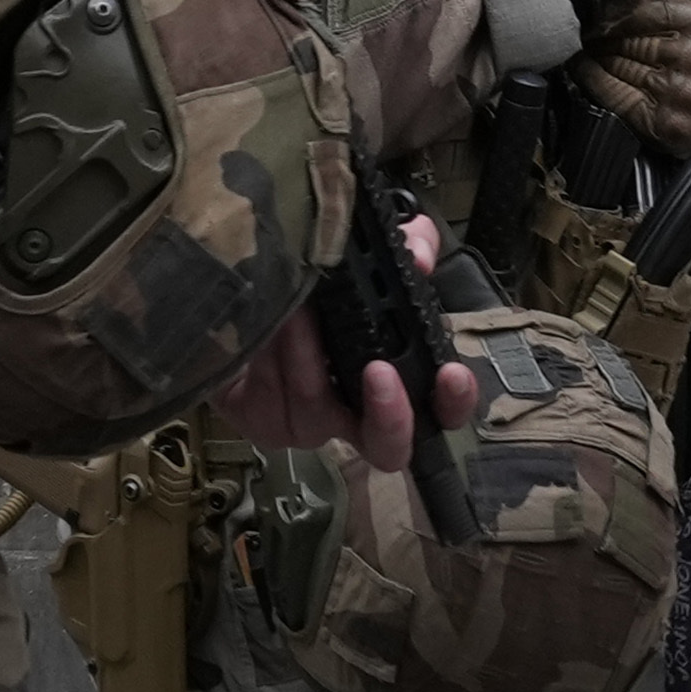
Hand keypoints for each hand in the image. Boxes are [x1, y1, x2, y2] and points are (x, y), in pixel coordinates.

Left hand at [201, 217, 483, 468]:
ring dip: (310, 354)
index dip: (454, 402)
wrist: (236, 284)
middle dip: (390, 415)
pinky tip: (271, 326)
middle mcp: (357, 410)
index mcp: (394, 374)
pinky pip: (275, 403)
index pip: (441, 409)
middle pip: (390, 447)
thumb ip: (406, 244)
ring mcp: (310, 423)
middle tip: (379, 371)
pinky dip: (274, 359)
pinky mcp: (264, 422)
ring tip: (299, 309)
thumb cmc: (312, 279)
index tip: (450, 375)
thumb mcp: (366, 252)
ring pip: (319, 407)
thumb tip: (419, 256)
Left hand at [574, 0, 690, 157]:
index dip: (621, 9)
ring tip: (581, 45)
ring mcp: (683, 93)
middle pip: (634, 38)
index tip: (599, 8)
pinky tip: (582, 68)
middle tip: (582, 27)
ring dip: (594, 54)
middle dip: (603, 33)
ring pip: (622, 65)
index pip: (653, 9)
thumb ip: (672, 4)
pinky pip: (616, 95)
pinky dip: (593, 79)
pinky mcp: (666, 121)